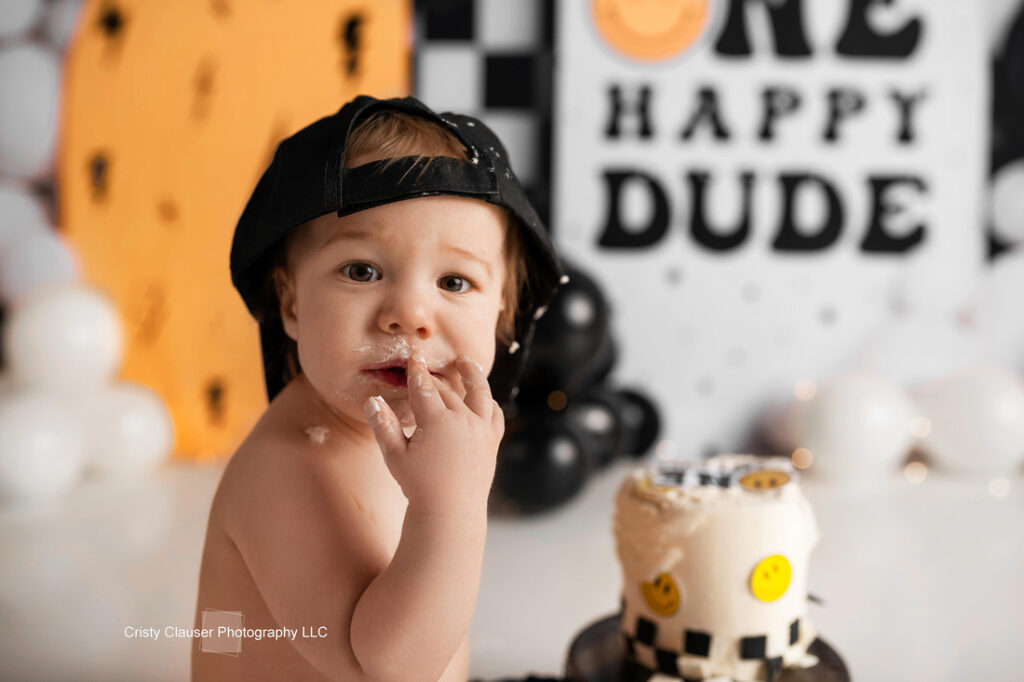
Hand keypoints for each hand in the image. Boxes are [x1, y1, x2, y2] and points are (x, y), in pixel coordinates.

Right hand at [362, 353, 503, 513]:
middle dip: (435, 379)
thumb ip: (384, 426)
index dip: (417, 371)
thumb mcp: (395, 456)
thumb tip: (371, 400)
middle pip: (447, 390)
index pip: (425, 387)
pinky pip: (494, 414)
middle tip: (426, 369)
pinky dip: (489, 401)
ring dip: (472, 375)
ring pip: (479, 393)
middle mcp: (464, 420)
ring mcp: (481, 429)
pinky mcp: (492, 441)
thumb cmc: (419, 485)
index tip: (414, 356)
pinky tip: (484, 396)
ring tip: (466, 362)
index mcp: (438, 422)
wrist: (451, 511)